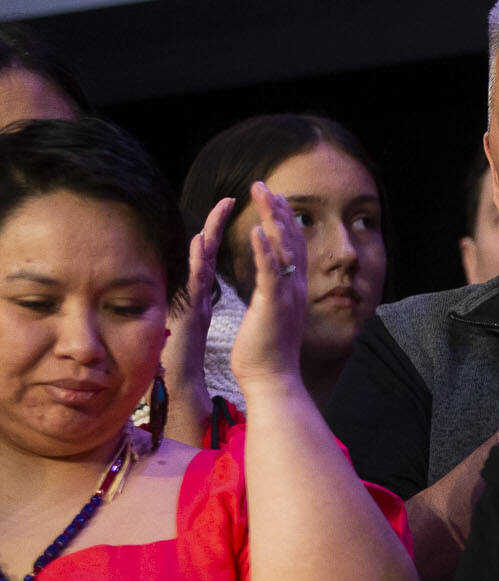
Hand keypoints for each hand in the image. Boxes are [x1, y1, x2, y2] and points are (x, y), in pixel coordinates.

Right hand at [163, 196, 233, 426]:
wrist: (180, 382)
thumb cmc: (188, 354)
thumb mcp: (200, 320)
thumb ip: (200, 299)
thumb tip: (202, 286)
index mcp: (205, 292)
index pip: (217, 257)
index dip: (225, 236)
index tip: (237, 215)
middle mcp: (198, 291)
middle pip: (209, 252)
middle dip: (216, 224)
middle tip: (230, 199)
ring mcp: (192, 299)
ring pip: (202, 261)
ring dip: (208, 234)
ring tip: (218, 210)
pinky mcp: (190, 312)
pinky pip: (196, 283)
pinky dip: (200, 261)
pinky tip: (201, 242)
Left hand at [229, 181, 309, 392]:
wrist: (273, 379)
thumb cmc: (267, 354)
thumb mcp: (272, 318)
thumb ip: (273, 298)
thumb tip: (272, 289)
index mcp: (293, 291)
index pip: (292, 248)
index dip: (283, 221)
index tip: (272, 200)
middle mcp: (296, 289)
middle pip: (291, 240)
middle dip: (277, 210)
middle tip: (264, 185)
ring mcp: (286, 295)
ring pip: (283, 249)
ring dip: (272, 219)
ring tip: (261, 194)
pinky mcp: (272, 304)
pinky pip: (269, 272)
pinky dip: (264, 250)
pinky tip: (256, 230)